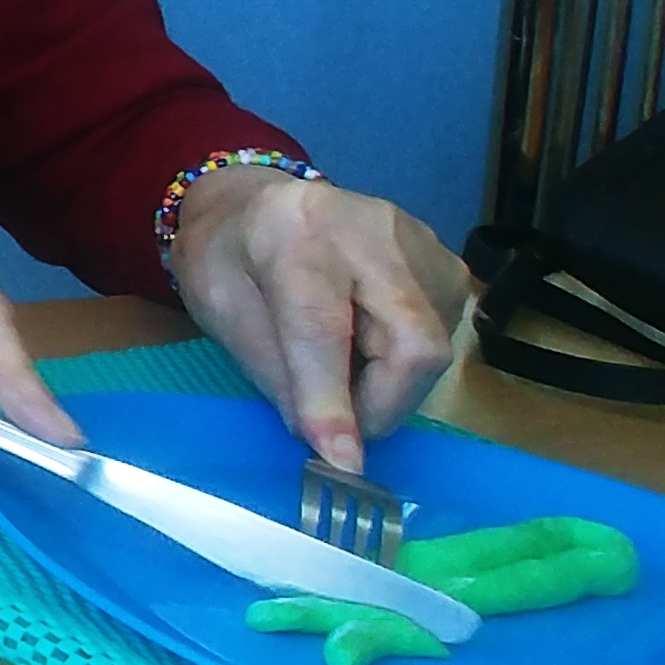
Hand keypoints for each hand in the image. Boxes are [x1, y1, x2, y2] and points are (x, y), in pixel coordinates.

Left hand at [168, 167, 471, 471]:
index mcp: (294, 230)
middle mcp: (371, 228)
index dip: (332, 401)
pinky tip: (364, 343)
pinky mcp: (446, 263)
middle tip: (339, 427)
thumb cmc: (227, 257)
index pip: (322, 327)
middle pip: (412, 343)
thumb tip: (327, 441)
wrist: (255, 203)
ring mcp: (420, 243)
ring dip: (388, 387)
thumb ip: (274, 372)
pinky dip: (402, 364)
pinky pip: (441, 336)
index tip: (340, 460)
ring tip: (338, 368)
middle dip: (380, 405)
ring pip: (434, 349)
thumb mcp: (219, 309)